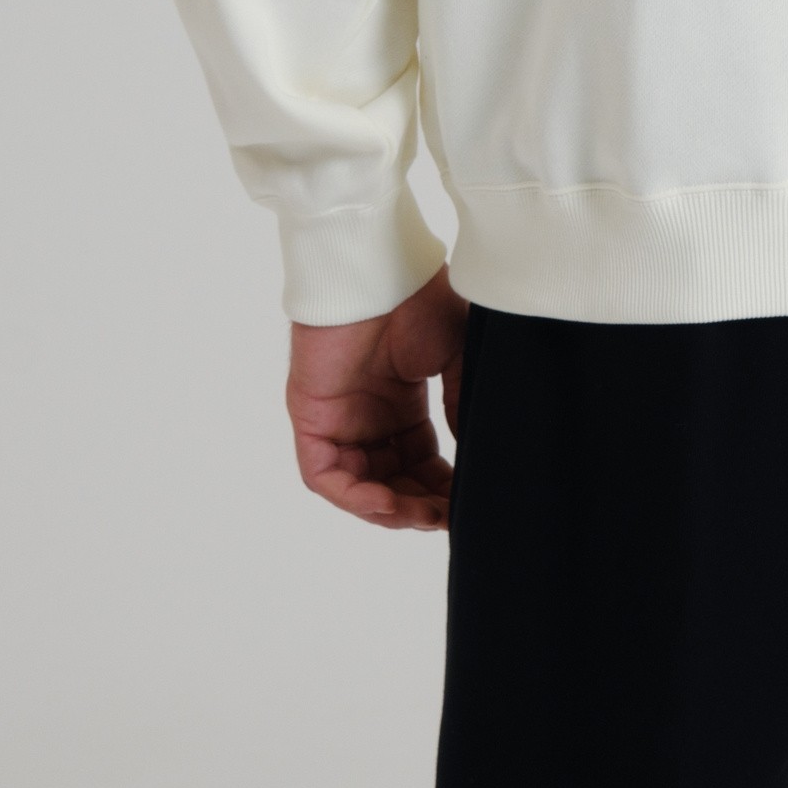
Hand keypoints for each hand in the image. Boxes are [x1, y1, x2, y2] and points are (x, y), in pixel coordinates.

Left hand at [286, 266, 468, 531]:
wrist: (379, 267)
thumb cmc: (417, 297)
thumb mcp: (456, 356)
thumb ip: (461, 404)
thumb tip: (475, 452)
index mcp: (401, 403)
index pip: (420, 463)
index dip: (442, 489)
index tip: (469, 505)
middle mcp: (368, 417)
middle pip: (392, 482)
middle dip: (420, 506)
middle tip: (449, 519)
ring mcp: (338, 420)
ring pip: (359, 487)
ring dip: (391, 509)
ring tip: (423, 517)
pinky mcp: (311, 419)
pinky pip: (326, 476)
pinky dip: (355, 497)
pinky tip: (388, 502)